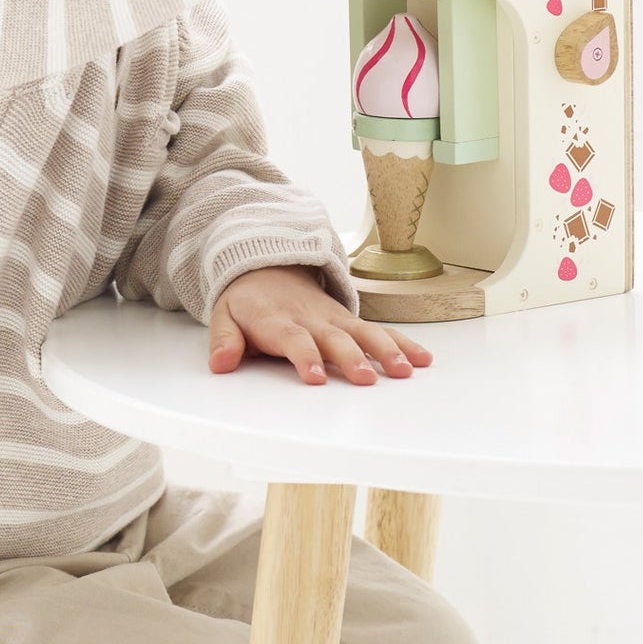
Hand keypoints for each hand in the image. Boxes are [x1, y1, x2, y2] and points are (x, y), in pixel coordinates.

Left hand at [208, 265, 433, 384]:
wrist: (266, 265)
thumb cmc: (247, 301)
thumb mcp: (224, 315)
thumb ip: (224, 340)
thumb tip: (220, 363)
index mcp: (278, 320)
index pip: (293, 339)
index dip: (304, 357)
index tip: (314, 377)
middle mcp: (311, 319)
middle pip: (335, 338)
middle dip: (351, 358)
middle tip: (367, 378)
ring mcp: (334, 318)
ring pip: (363, 333)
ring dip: (385, 351)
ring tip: (404, 370)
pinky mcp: (349, 320)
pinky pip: (378, 331)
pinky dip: (401, 343)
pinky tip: (422, 359)